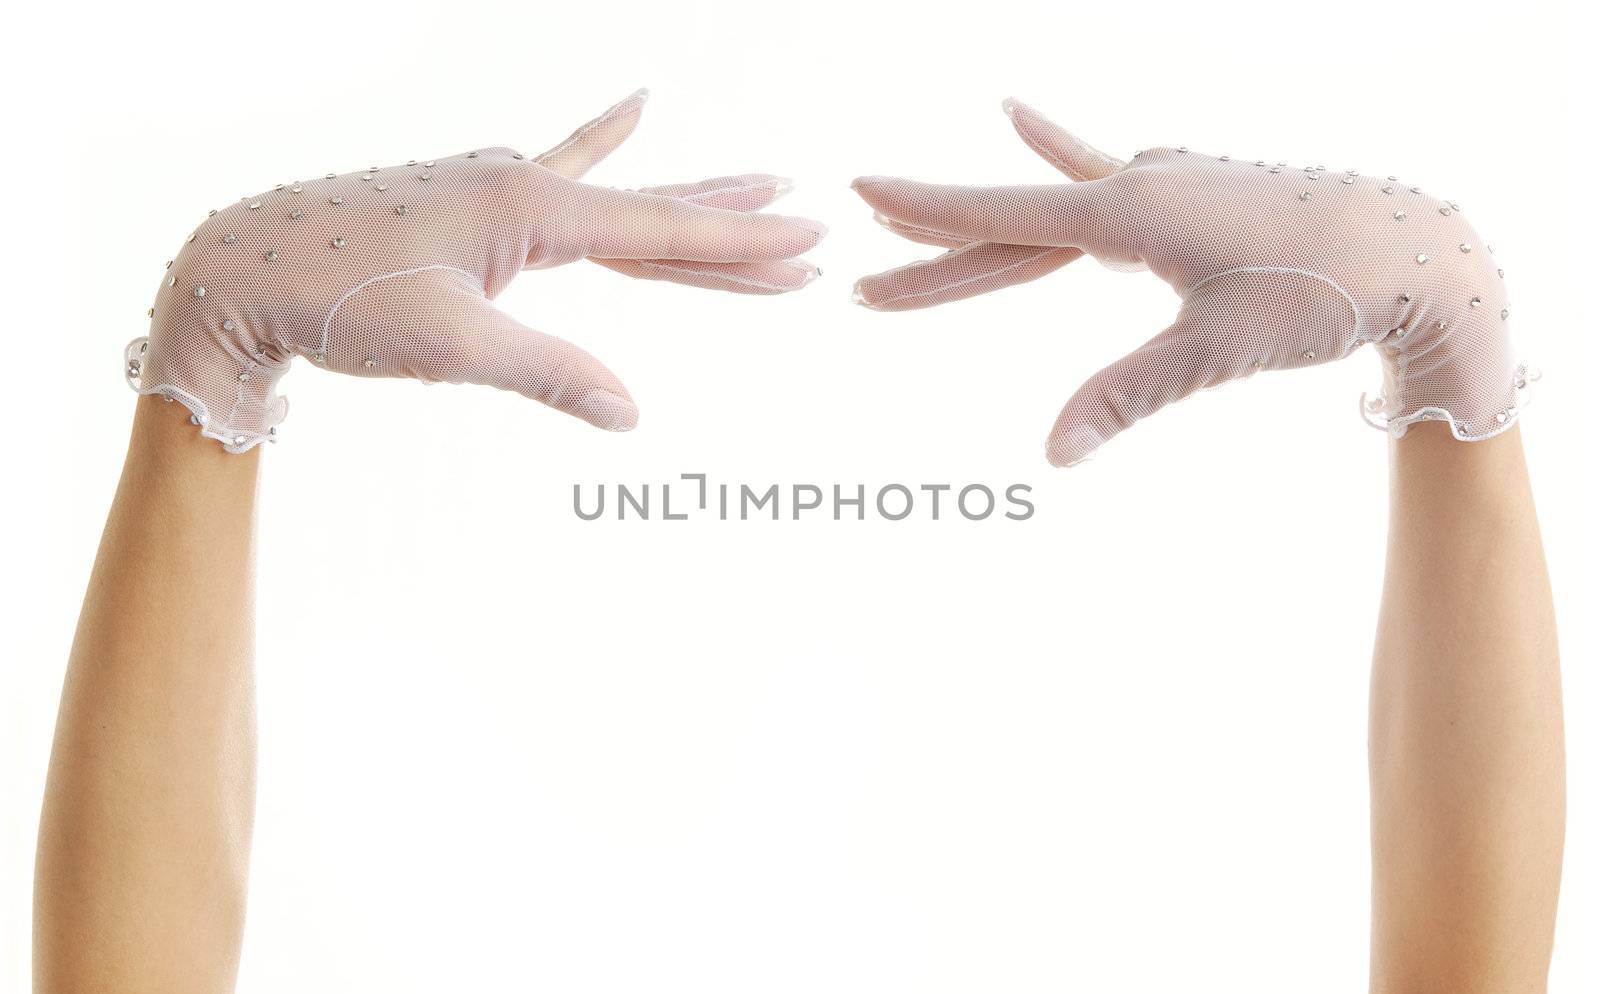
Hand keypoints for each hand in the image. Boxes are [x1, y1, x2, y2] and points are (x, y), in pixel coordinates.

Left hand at [127, 89, 825, 450]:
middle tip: (810, 233)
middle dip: (734, 229)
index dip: (740, 247)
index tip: (808, 244)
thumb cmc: (336, 298)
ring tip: (757, 187)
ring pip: (617, 198)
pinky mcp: (476, 200)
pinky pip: (560, 166)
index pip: (661, 234)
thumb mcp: (450, 346)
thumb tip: (631, 414)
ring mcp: (500, 184)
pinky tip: (635, 110)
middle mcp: (524, 184)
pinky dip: (603, 141)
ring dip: (688, 201)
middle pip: (654, 213)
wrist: (243, 266)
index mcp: (531, 210)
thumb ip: (549, 372)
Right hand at [851, 99, 1526, 466]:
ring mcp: (1163, 180)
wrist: (1414, 249)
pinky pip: (1100, 173)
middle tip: (861, 289)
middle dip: (934, 257)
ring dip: (982, 227)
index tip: (861, 188)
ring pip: (1048, 210)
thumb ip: (1126, 395)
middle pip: (1011, 227)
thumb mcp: (1217, 351)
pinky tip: (1025, 121)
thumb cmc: (1322, 292)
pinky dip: (1058, 155)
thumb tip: (1052, 454)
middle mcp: (1137, 187)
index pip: (1003, 216)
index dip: (927, 210)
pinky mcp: (1186, 190)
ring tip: (909, 228)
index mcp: (1130, 215)